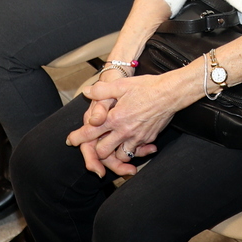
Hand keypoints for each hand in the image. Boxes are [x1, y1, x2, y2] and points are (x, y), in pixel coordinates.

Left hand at [68, 70, 194, 176]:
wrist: (170, 93)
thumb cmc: (146, 87)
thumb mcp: (121, 85)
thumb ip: (102, 90)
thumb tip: (87, 92)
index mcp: (115, 118)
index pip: (91, 132)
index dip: (78, 138)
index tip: (71, 140)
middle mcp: (124, 131)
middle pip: (103, 152)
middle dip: (96, 151)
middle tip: (94, 147)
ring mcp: (137, 137)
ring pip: (120, 156)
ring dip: (114, 154)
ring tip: (112, 147)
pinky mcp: (148, 139)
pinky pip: (136, 152)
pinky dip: (132, 151)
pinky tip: (131, 145)